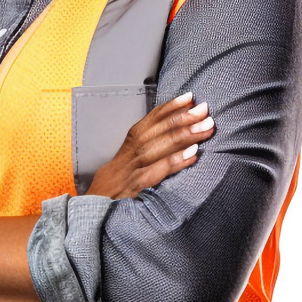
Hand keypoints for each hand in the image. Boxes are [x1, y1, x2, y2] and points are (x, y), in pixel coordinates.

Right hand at [86, 91, 214, 198]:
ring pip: (160, 146)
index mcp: (131, 142)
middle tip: (205, 110)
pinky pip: (157, 171)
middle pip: (158, 130)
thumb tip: (177, 130)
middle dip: (184, 118)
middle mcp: (131, 151)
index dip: (171, 107)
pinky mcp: (136, 186)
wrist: (96, 205)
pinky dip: (175, 161)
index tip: (190, 97)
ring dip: (185, 135)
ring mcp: (133, 169)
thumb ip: (149, 143)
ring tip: (206, 128)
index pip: (152, 119)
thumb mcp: (129, 157)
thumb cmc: (120, 180)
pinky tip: (193, 155)